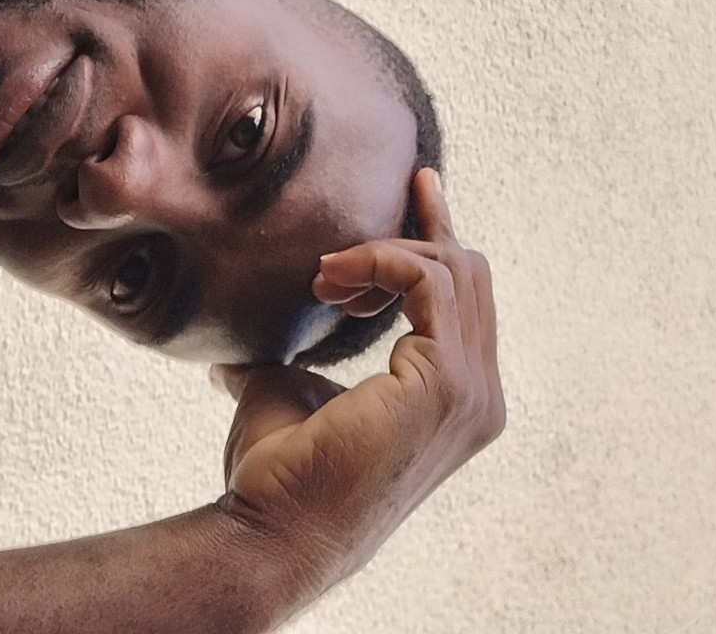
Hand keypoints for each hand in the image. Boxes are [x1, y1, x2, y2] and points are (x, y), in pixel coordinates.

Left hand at [211, 168, 503, 594]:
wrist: (273, 529)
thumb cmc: (279, 477)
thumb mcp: (290, 394)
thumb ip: (286, 363)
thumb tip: (234, 353)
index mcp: (460, 402)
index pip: (465, 300)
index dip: (439, 237)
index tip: (418, 186)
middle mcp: (481, 399)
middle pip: (469, 275)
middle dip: (411, 238)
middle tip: (338, 250)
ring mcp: (472, 392)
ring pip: (454, 269)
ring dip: (383, 254)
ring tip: (323, 276)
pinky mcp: (445, 380)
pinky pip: (429, 282)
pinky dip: (382, 260)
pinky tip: (334, 277)